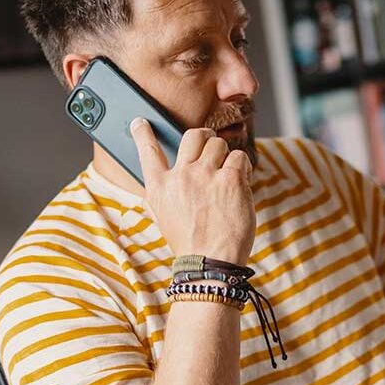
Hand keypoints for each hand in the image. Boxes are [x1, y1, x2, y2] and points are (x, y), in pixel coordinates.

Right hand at [130, 120, 255, 265]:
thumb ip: (168, 191)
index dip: (143, 133)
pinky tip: (241, 184)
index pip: (147, 151)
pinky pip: (239, 158)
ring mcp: (205, 175)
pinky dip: (243, 168)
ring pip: (219, 144)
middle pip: (193, 136)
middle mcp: (180, 176)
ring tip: (228, 177)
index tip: (141, 121)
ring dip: (226, 156)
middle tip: (212, 147)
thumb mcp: (165, 217)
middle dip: (206, 138)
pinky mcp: (230, 179)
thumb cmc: (191, 244)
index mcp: (159, 187)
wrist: (210, 262)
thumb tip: (176, 172)